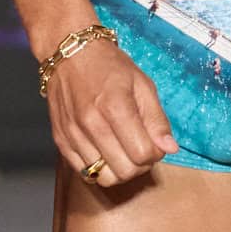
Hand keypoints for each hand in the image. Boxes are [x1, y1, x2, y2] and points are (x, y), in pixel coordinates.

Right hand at [47, 36, 176, 186]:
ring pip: (104, 177)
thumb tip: (169, 148)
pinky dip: (98, 168)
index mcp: (115, 107)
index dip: (155, 153)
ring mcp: (73, 134)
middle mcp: (91, 123)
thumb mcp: (142, 84)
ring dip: (119, 170)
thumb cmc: (108, 65)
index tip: (154, 142)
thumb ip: (157, 119)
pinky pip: (83, 172)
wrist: (70, 54)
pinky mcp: (60, 140)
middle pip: (124, 171)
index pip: (142, 154)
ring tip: (122, 151)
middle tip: (140, 148)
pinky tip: (104, 151)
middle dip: (139, 166)